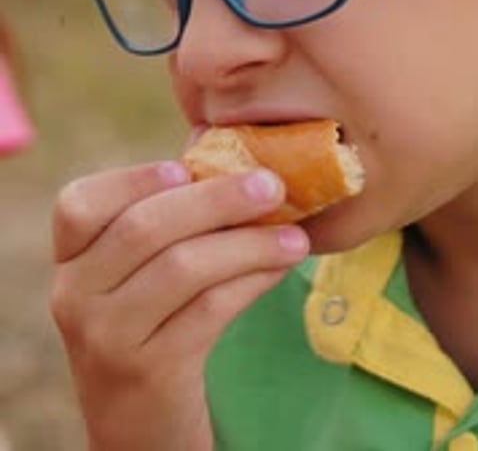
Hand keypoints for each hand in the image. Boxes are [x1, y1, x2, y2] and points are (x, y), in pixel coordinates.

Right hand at [51, 160, 309, 450]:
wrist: (138, 429)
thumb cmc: (148, 327)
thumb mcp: (136, 277)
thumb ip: (167, 222)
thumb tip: (238, 166)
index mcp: (69, 261)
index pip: (79, 205)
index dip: (134, 179)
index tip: (189, 167)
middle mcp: (74, 296)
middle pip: (143, 228)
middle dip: (216, 200)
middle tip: (272, 186)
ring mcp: (106, 337)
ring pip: (182, 267)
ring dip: (247, 243)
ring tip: (295, 237)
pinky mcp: (148, 371)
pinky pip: (209, 310)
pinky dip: (251, 281)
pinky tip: (278, 268)